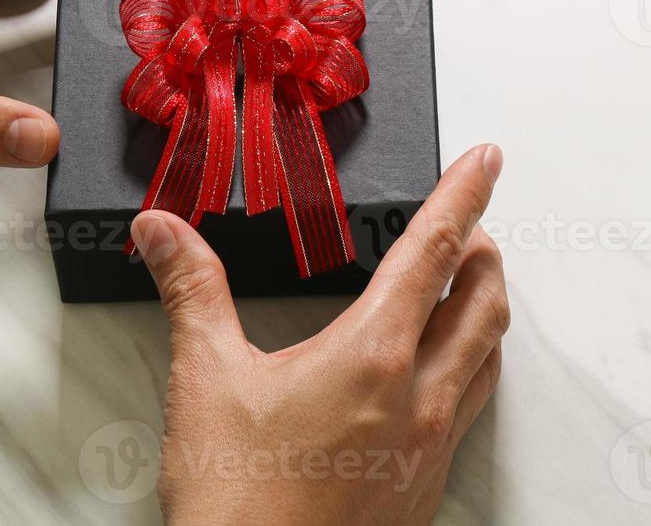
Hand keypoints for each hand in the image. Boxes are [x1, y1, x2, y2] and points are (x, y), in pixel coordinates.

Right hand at [133, 144, 507, 525]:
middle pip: (485, 299)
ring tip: (461, 284)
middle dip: (484, 248)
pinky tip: (438, 370)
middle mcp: (419, 395)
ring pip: (489, 353)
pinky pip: (472, 405)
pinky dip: (472, 364)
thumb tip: (161, 230)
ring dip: (485, 306)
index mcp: (374, 354)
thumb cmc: (237, 501)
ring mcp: (431, 444)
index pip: (437, 250)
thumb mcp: (206, 381)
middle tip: (467, 221)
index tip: (488, 157)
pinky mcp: (427, 483)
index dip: (467, 194)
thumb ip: (193, 291)